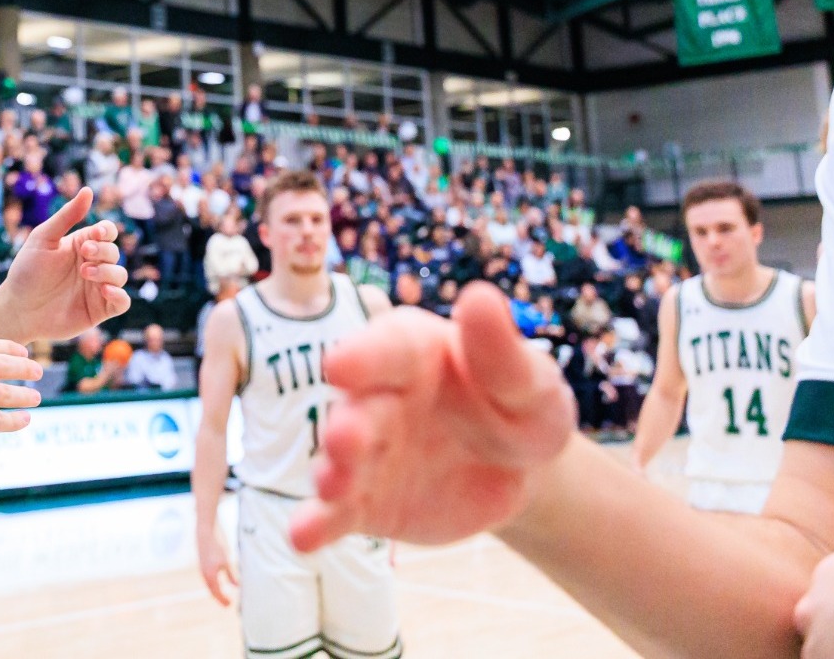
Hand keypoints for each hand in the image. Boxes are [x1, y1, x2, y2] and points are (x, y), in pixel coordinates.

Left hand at [0, 189, 128, 341]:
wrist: (17, 309)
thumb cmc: (27, 271)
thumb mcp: (44, 238)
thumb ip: (67, 216)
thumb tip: (88, 190)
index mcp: (81, 245)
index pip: (106, 232)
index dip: (106, 231)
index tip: (96, 234)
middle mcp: (93, 264)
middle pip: (114, 252)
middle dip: (102, 251)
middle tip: (83, 255)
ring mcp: (97, 287)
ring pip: (120, 275)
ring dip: (108, 271)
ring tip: (86, 273)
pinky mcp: (99, 310)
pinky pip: (122, 302)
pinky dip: (120, 295)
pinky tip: (105, 291)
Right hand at [198, 529, 238, 605]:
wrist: (205, 534)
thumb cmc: (217, 547)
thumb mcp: (226, 561)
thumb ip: (231, 575)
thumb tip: (237, 586)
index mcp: (211, 576)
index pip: (217, 592)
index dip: (223, 599)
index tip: (229, 605)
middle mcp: (205, 575)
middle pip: (212, 591)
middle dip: (220, 598)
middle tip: (228, 604)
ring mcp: (202, 571)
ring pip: (209, 586)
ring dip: (216, 592)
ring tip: (224, 596)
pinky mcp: (202, 566)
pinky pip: (208, 580)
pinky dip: (213, 585)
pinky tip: (219, 584)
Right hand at [288, 282, 574, 550]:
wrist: (519, 473)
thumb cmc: (521, 408)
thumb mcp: (530, 383)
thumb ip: (503, 352)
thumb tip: (480, 297)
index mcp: (410, 351)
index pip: (385, 349)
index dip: (364, 357)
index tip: (339, 365)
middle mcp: (377, 397)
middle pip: (355, 409)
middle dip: (346, 425)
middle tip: (344, 437)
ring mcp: (366, 452)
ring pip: (340, 462)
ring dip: (330, 472)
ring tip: (332, 485)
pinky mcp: (365, 503)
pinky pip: (339, 513)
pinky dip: (317, 523)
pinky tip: (303, 536)